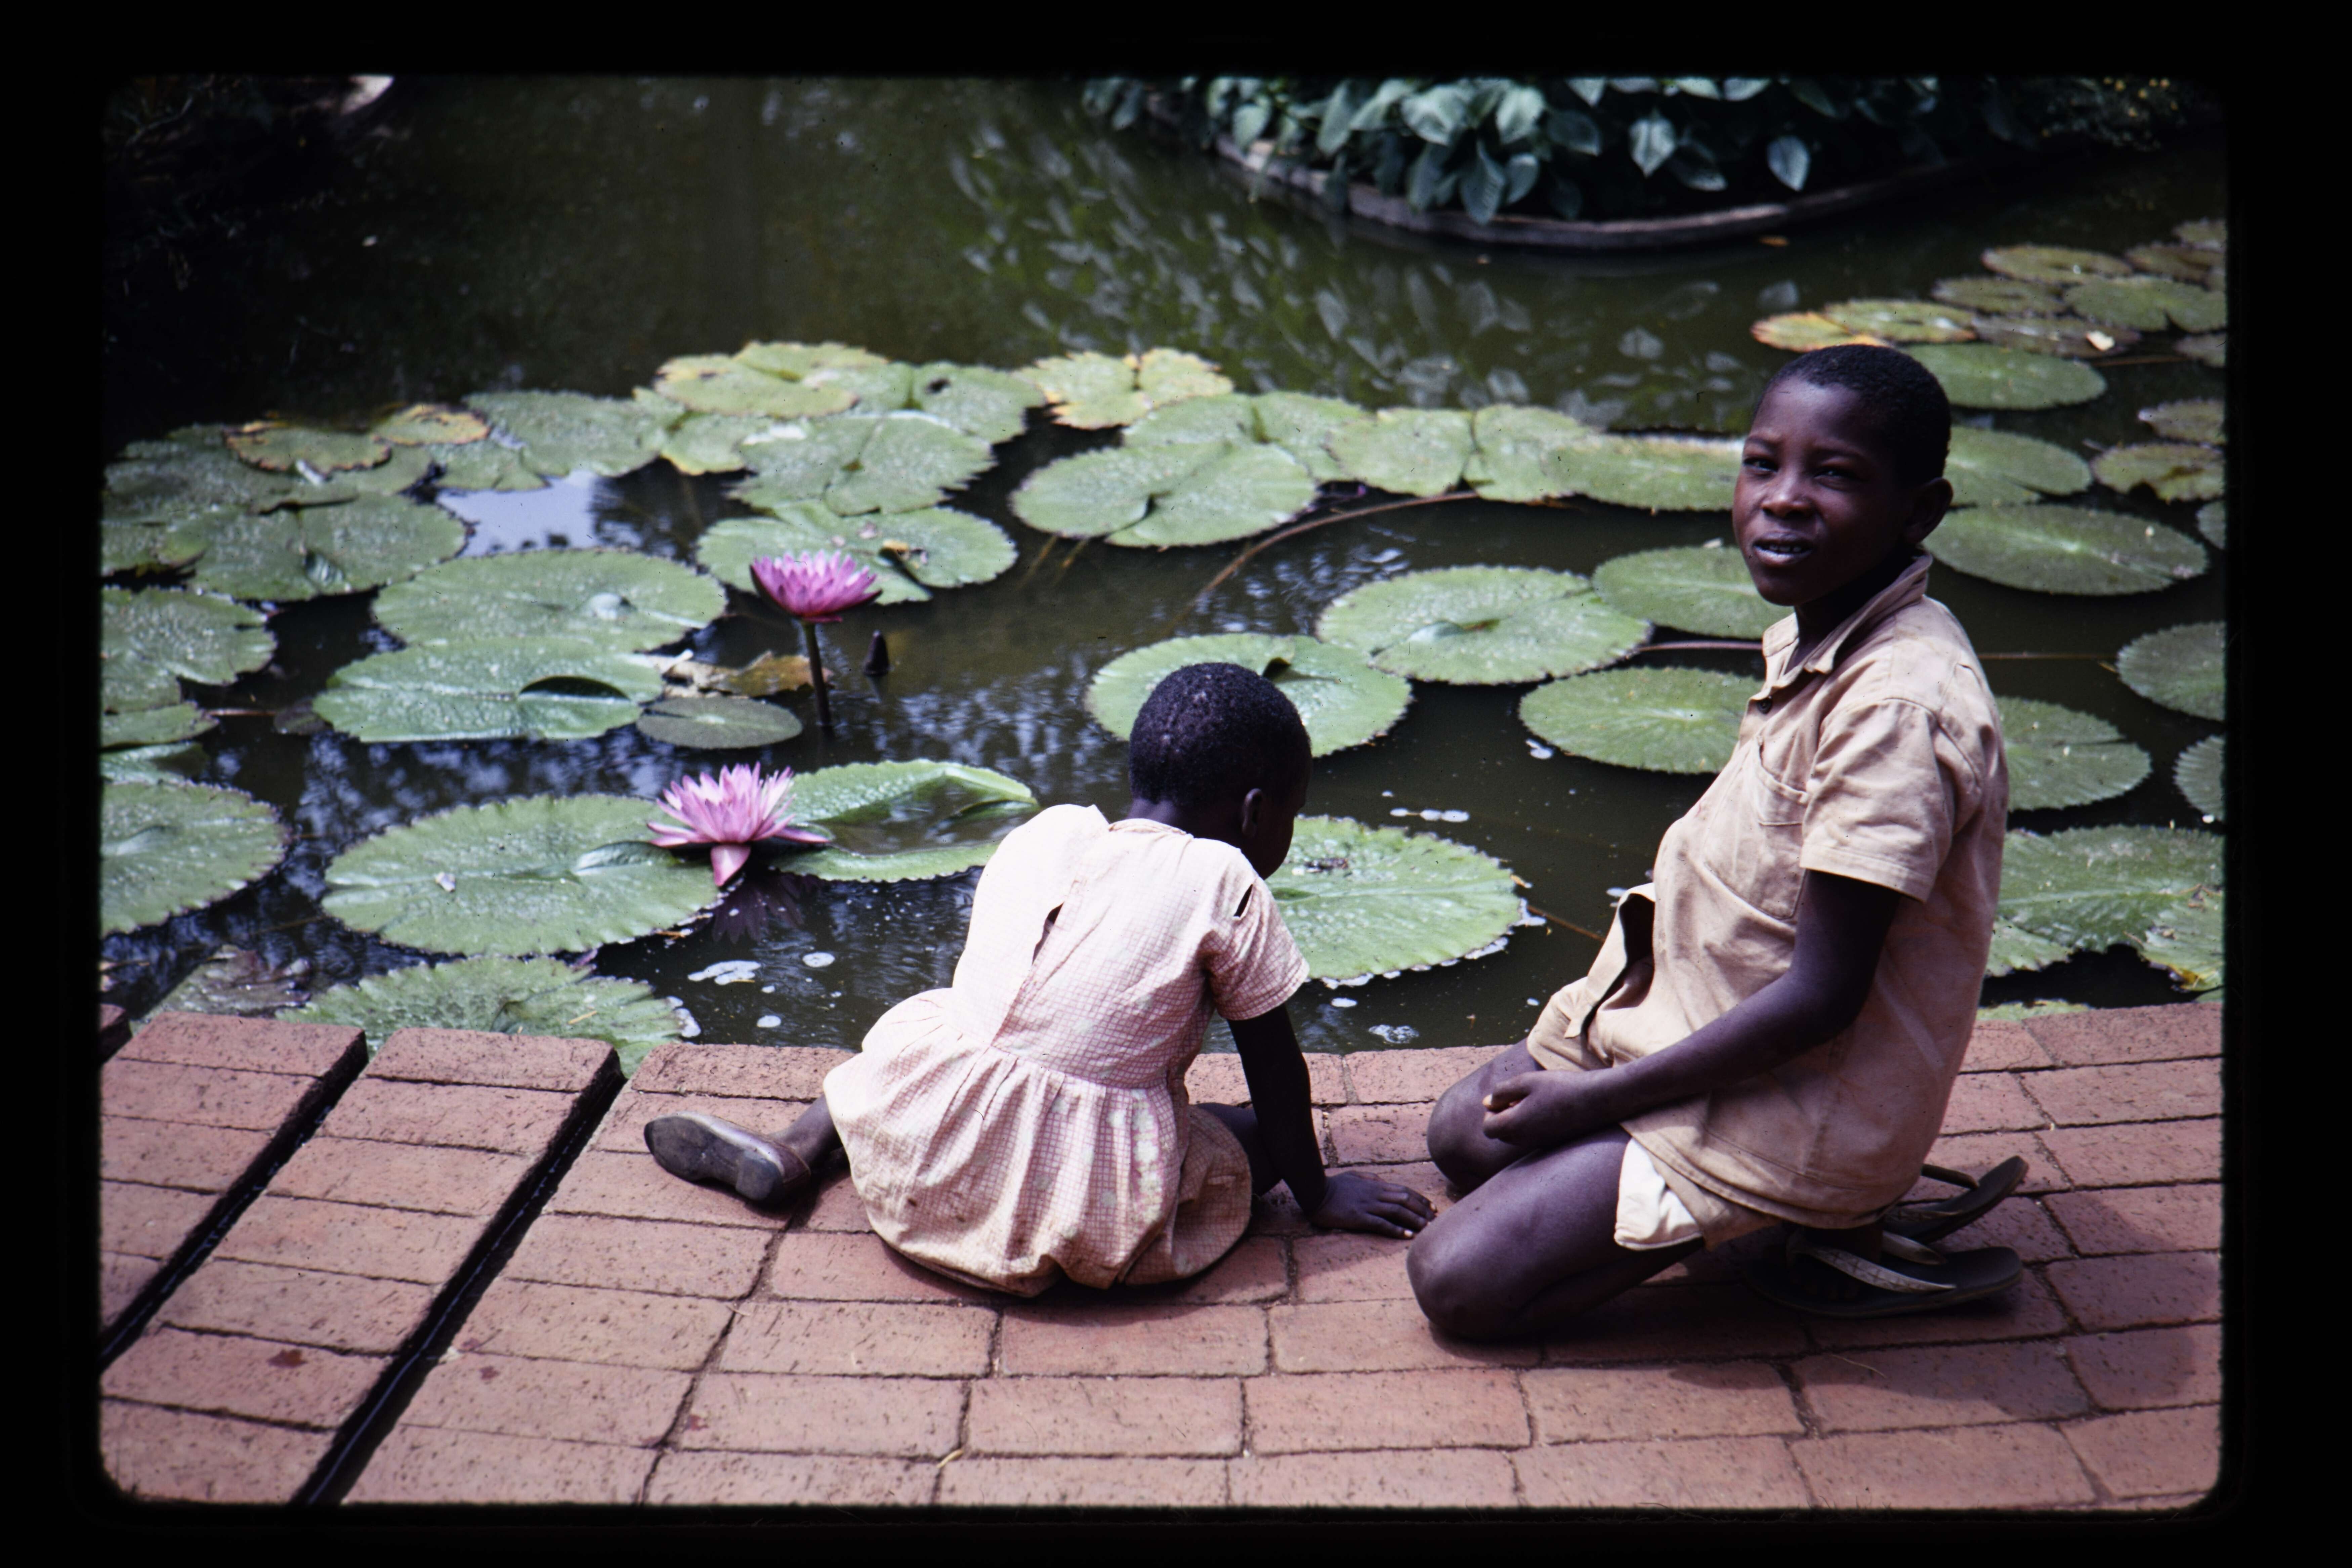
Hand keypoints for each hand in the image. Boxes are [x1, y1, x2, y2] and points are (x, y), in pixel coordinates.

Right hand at [1307, 1172, 1434, 1238]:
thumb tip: (1384, 1181)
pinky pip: (1382, 1223)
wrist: (1315, 1192)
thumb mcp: (1354, 1176)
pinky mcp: (1359, 1217)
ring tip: (1428, 1229)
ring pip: (1398, 1211)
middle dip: (1423, 1210)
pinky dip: (1397, 1229)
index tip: (1433, 1207)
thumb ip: (1371, 1178)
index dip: (1421, 1199)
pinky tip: (1408, 1235)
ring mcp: (1367, 1205)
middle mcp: (1375, 1193)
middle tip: (1436, 1221)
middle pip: (1405, 1200)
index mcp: (1375, 1185)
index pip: (1404, 1190)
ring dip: (1415, 1220)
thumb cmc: (1334, 1185)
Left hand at [1480, 1070, 1605, 1148]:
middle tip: (1519, 1097)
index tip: (1505, 1097)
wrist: (1597, 1100)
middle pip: (1501, 1134)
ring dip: (1518, 1120)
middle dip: (1503, 1116)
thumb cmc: (1560, 1087)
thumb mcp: (1526, 1081)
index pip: (1488, 1128)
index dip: (1491, 1112)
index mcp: (1515, 1126)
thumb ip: (1502, 1091)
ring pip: (1517, 1136)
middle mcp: (1525, 1140)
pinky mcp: (1553, 1142)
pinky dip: (1533, 1124)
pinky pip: (1533, 1136)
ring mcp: (1540, 1143)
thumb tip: (1487, 1102)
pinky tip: (1547, 1108)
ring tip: (1534, 1101)